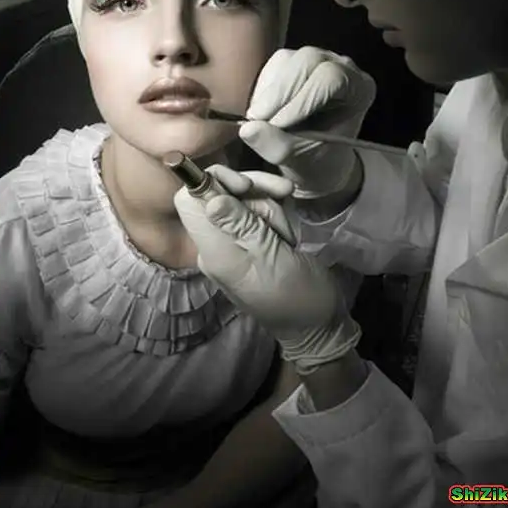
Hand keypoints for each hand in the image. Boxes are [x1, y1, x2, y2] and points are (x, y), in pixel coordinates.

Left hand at [174, 165, 360, 374]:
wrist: (317, 325)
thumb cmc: (296, 294)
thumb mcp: (270, 257)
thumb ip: (240, 224)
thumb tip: (209, 196)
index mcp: (213, 250)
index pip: (189, 201)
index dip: (213, 182)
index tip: (246, 185)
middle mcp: (218, 243)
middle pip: (221, 193)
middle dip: (254, 193)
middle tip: (281, 207)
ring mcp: (236, 242)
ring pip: (244, 200)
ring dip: (271, 207)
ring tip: (289, 236)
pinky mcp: (254, 242)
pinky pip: (259, 213)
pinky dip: (277, 215)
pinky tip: (291, 234)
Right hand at [241, 47, 375, 200]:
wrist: (313, 158)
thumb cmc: (317, 161)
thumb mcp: (300, 160)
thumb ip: (277, 146)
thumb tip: (247, 129)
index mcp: (359, 89)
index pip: (331, 79)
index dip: (301, 99)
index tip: (277, 125)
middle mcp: (342, 67)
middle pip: (308, 60)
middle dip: (280, 92)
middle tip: (257, 120)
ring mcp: (317, 60)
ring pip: (287, 60)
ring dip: (268, 92)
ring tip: (259, 121)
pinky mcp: (294, 61)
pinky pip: (272, 66)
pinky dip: (262, 89)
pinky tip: (261, 112)